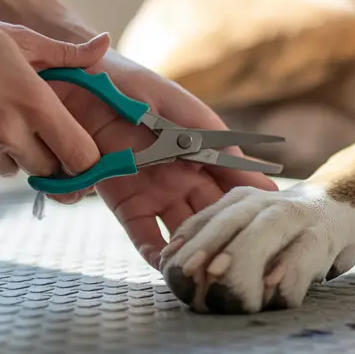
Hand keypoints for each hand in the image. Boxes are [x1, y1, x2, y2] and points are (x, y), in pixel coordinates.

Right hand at [0, 7, 109, 178]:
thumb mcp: (19, 38)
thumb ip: (67, 54)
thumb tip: (105, 44)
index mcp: (33, 103)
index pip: (81, 155)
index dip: (88, 161)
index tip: (85, 157)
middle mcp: (7, 134)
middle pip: (49, 168)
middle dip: (47, 153)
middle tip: (30, 125)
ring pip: (12, 168)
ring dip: (10, 152)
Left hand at [45, 49, 278, 267]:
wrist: (77, 84)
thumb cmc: (130, 84)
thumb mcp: (176, 106)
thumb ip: (210, 136)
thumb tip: (246, 162)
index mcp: (202, 150)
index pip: (235, 180)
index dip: (254, 199)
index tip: (276, 216)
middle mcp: (184, 175)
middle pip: (213, 212)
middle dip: (229, 233)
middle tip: (245, 253)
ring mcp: (155, 191)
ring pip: (184, 228)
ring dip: (196, 248)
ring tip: (209, 269)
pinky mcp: (124, 203)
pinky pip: (143, 234)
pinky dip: (156, 252)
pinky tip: (168, 268)